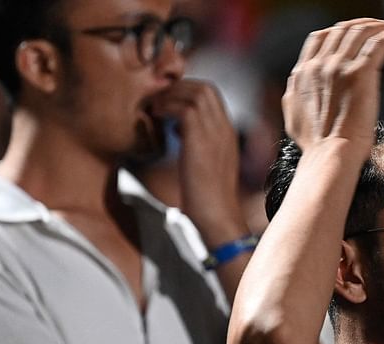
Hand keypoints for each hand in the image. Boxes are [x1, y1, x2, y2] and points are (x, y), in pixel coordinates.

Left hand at [150, 79, 245, 241]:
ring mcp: (215, 131)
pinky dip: (168, 107)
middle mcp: (225, 127)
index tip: (169, 103)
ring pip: (195, 92)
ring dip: (171, 95)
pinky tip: (157, 117)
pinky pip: (184, 107)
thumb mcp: (205, 165)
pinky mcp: (201, 139)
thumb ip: (198, 145)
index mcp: (228, 133)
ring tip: (156, 108)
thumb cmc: (207, 199)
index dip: (188, 93)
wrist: (216, 216)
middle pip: (205, 88)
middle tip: (160, 101)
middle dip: (179, 88)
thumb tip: (179, 133)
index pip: (212, 96)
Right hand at [283, 19, 383, 160]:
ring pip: (361, 32)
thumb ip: (296, 94)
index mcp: (304, 73)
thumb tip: (296, 86)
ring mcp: (340, 67)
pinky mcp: (361, 73)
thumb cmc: (317, 145)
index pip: (321, 38)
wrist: (330, 155)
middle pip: (342, 30)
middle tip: (377, 27)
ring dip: (379, 26)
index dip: (338, 31)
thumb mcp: (293, 114)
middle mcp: (320, 64)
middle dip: (361, 25)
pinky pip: (379, 44)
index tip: (353, 33)